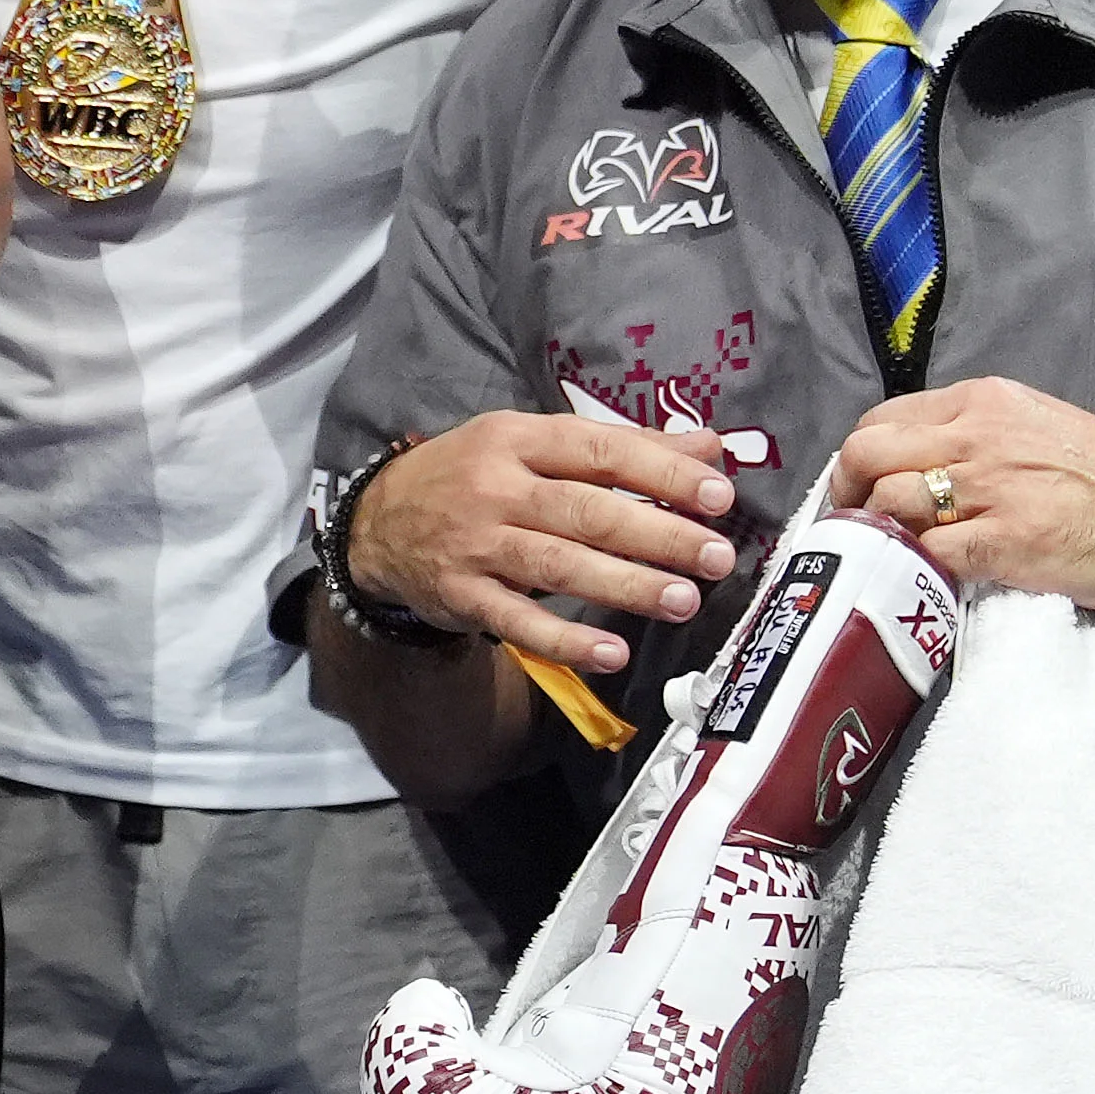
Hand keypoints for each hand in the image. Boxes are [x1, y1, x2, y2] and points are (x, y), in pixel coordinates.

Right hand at [342, 408, 741, 680]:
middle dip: (658, 534)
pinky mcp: (462, 595)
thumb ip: (621, 447)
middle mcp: (496, 487)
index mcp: (519, 439)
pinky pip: (519, 621)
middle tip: (717, 556)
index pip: (600, 451)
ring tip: (682, 601)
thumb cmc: (473, 476)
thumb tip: (708, 447)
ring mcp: (476, 544)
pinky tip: (613, 654)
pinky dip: (566, 640)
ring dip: (626, 585)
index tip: (718, 496)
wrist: (376, 524)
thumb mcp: (532, 444)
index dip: (662, 473)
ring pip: (559, 565)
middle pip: (586, 511)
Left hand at [827, 379, 1094, 611]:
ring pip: (887, 503)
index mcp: (978, 403)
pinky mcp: (1005, 542)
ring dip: (877, 536)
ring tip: (891, 559)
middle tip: (856, 529)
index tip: (857, 492)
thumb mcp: (1030, 426)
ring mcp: (988, 489)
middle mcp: (974, 436)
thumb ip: (972, 438)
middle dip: (846, 494)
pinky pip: (928, 553)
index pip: (879, 421)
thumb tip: (917, 472)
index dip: (857, 462)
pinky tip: (926, 580)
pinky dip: (916, 568)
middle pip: (866, 455)